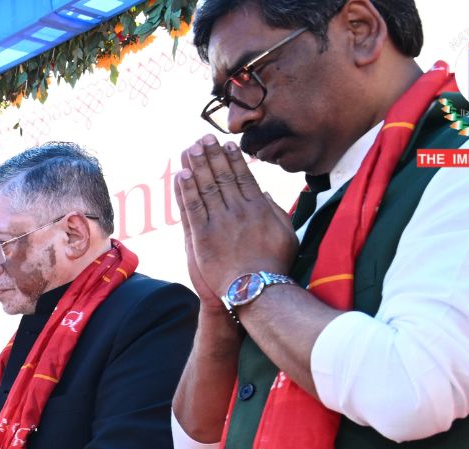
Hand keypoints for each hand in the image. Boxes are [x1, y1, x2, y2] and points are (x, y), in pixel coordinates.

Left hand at [177, 135, 297, 303]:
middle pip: (222, 176)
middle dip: (212, 156)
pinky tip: (181, 175)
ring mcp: (219, 222)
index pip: (244, 177)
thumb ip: (276, 211)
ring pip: (206, 188)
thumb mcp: (287, 234)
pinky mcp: (202, 236)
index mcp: (259, 207)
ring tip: (189, 150)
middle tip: (203, 139)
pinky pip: (192, 207)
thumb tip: (265, 193)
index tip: (227, 145)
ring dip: (196, 166)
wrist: (256, 290)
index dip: (233, 159)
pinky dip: (186, 190)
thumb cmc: (275, 266)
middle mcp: (239, 210)